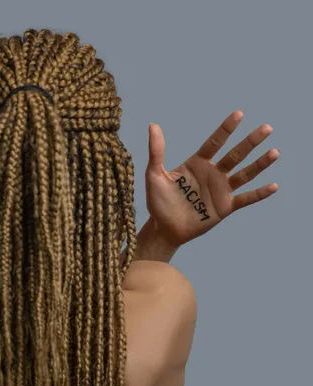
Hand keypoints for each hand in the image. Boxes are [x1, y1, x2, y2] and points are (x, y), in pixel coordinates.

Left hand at [145, 110, 278, 246]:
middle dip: (250, 142)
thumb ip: (156, 151)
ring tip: (274, 152)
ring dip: (260, 164)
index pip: (214, 142)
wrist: (164, 228)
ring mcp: (221, 190)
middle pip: (235, 154)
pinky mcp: (225, 207)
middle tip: (266, 128)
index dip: (226, 129)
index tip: (239, 114)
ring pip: (244, 174)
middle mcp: (212, 173)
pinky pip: (246, 199)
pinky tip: (274, 186)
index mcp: (197, 163)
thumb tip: (153, 125)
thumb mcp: (154, 174)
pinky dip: (260, 193)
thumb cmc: (158, 201)